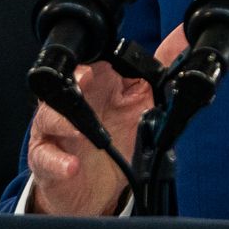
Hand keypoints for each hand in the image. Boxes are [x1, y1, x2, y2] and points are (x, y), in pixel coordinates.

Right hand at [26, 23, 187, 215]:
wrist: (93, 188)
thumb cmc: (115, 140)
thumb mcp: (143, 106)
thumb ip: (161, 73)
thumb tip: (182, 39)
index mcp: (95, 87)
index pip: (88, 66)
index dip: (90, 65)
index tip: (96, 69)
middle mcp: (71, 105)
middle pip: (63, 85)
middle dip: (72, 83)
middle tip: (84, 83)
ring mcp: (55, 132)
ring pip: (48, 117)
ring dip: (62, 121)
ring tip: (78, 131)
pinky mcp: (46, 160)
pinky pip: (45, 157)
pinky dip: (57, 162)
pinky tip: (72, 166)